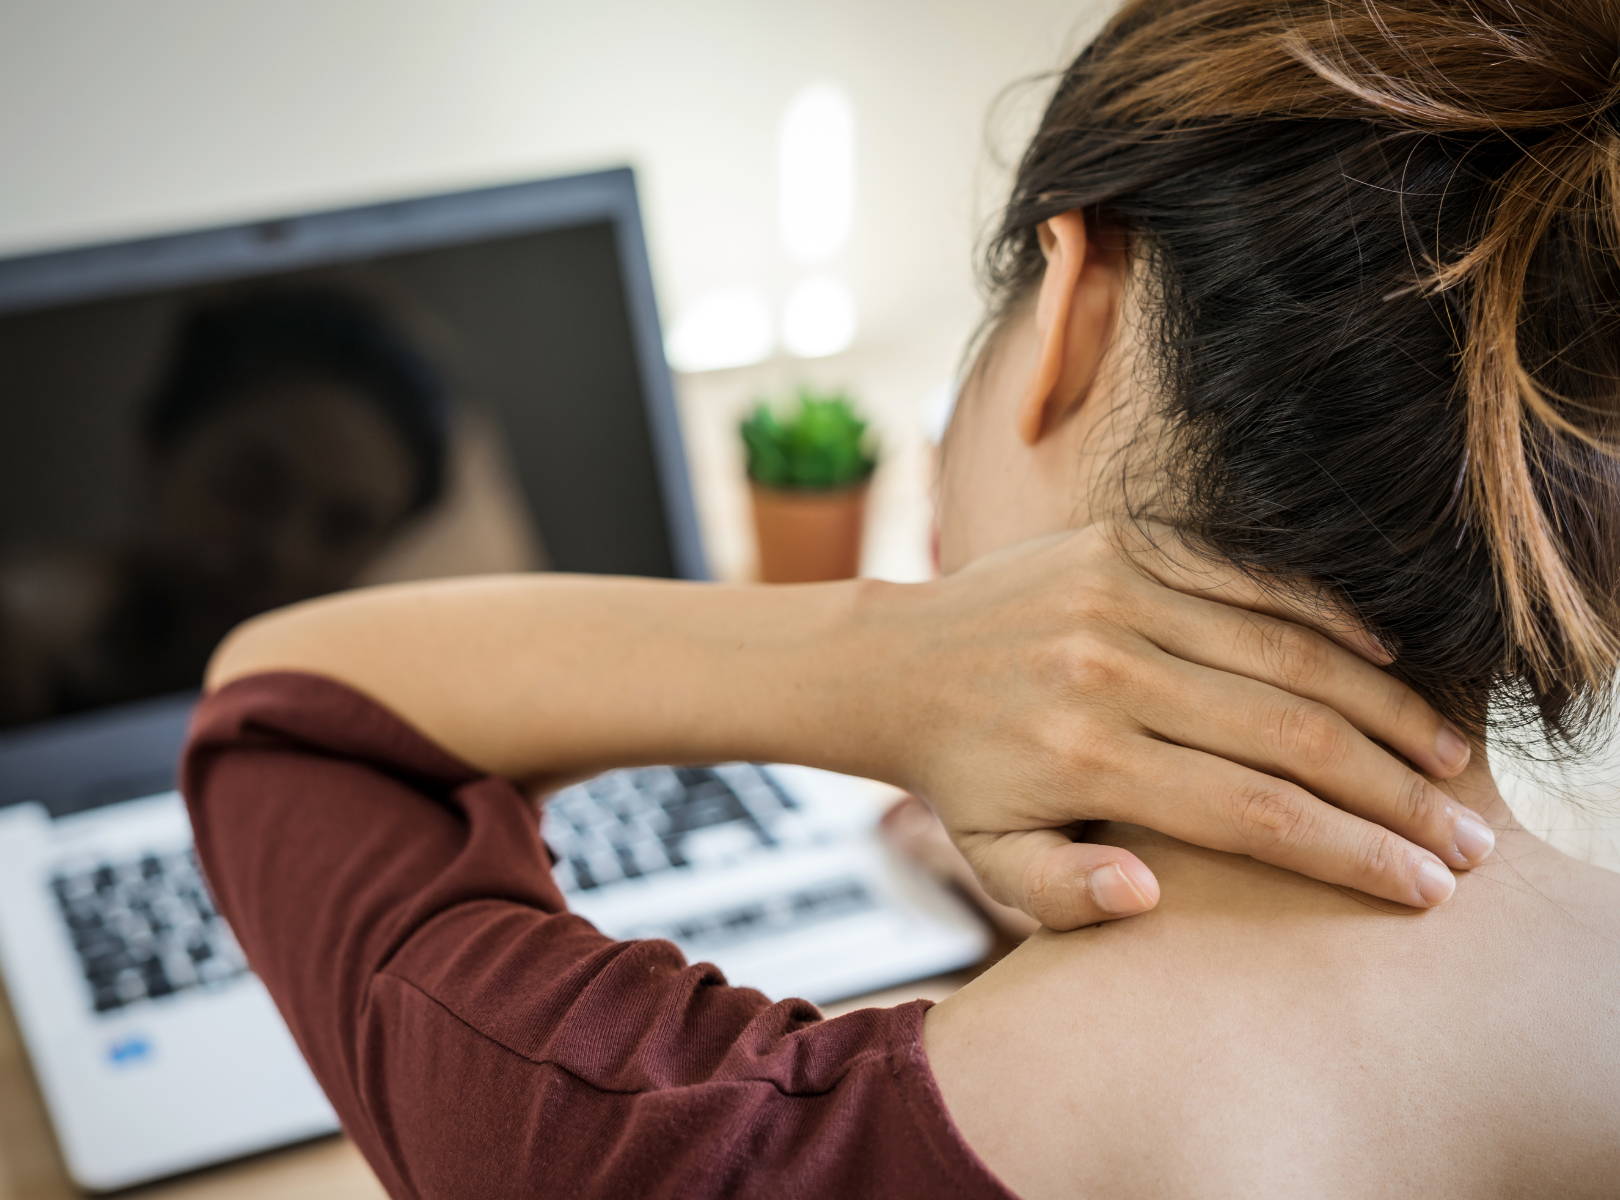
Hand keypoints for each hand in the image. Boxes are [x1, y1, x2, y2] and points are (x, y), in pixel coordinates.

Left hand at [853, 523, 1490, 929]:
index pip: (1252, 814)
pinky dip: (1324, 617)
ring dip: (1382, 707)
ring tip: (1447, 757)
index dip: (1351, 852)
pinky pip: (1246, 579)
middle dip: (1393, 791)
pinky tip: (1386, 661)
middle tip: (1463, 833)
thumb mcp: (992, 860)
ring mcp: (1118, 598)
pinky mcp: (1121, 545)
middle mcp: (1109, 674)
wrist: (897, 662)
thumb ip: (1065, 896)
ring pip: (1286, 653)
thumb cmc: (964, 778)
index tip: (1422, 884)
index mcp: (1085, 761)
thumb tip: (1153, 901)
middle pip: (1289, 736)